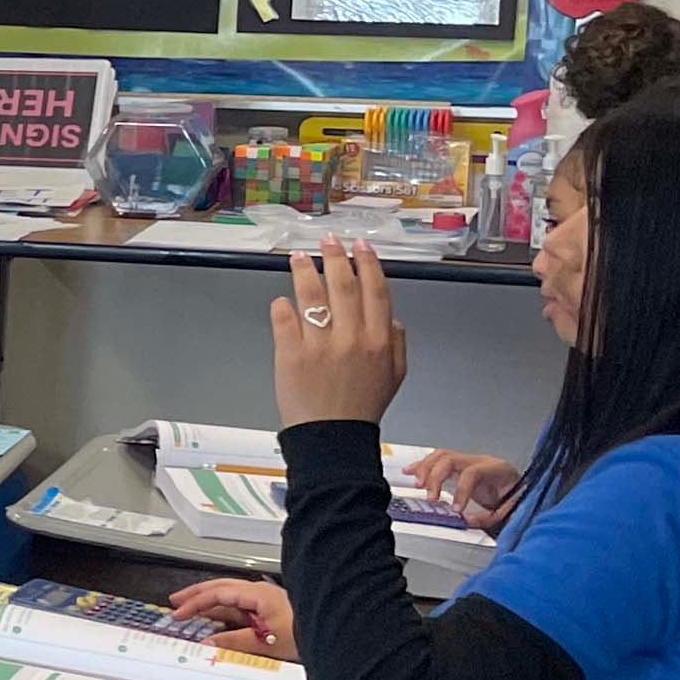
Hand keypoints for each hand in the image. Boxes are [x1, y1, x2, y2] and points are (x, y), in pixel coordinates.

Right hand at [166, 576, 296, 661]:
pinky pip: (239, 606)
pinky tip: (216, 618)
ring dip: (208, 600)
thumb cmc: (305, 632)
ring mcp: (265, 600)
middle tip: (176, 601)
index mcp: (257, 594)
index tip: (179, 612)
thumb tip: (208, 642)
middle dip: (196, 594)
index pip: (217, 593)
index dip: (195, 602)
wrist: (333, 634)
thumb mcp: (266, 642)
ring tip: (190, 607)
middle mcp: (260, 593)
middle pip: (220, 587)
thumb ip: (234, 642)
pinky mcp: (269, 611)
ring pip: (229, 595)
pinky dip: (221, 609)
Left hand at [271, 239, 408, 428]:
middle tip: (328, 240)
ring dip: (305, 271)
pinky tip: (283, 299)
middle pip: (343, 286)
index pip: (376, 291)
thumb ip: (397, 344)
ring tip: (298, 257)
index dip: (368, 263)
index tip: (361, 246)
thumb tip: (394, 319)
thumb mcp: (394, 376)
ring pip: (312, 296)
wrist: (333, 438)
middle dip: (336, 257)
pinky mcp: (291, 355)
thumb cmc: (361, 408)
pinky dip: (283, 305)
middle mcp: (351, 339)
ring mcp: (320, 346)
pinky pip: (284, 319)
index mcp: (378, 341)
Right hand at [406, 448, 522, 532]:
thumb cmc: (519, 498)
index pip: (472, 473)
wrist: (524, 489)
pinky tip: (410, 472)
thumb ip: (489, 517)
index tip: (455, 509)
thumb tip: (466, 519)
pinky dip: (423, 466)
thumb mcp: (510, 511)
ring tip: (418, 485)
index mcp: (497, 469)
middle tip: (431, 497)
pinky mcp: (461, 466)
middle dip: (436, 477)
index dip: (461, 491)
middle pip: (450, 459)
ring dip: (425, 469)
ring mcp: (470, 460)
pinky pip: (438, 460)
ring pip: (441, 455)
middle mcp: (482, 460)